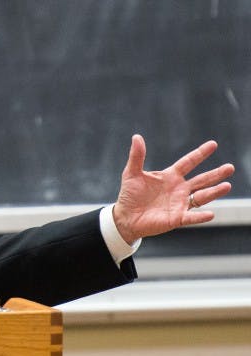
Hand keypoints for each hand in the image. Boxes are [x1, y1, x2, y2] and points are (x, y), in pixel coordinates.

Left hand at [112, 134, 234, 243]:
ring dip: (213, 192)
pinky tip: (211, 214)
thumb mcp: (132, 174)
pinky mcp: (176, 218)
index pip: (188, 162)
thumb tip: (137, 137)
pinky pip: (191, 217)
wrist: (125, 217)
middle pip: (201, 180)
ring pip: (201, 197)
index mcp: (170, 176)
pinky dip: (200, 216)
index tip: (213, 144)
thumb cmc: (129, 195)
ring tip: (227, 186)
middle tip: (230, 167)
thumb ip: (137, 156)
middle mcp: (179, 189)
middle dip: (215, 174)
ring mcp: (180, 203)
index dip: (200, 154)